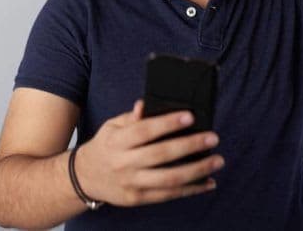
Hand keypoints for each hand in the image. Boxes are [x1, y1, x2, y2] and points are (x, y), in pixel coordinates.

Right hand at [74, 99, 223, 206]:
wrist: (86, 177)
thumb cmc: (106, 146)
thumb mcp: (112, 126)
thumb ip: (132, 117)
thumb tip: (145, 104)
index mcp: (118, 141)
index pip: (145, 130)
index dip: (168, 123)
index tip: (190, 116)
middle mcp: (124, 163)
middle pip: (161, 155)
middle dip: (190, 146)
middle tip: (212, 138)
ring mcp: (131, 183)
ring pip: (169, 179)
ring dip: (197, 170)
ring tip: (217, 160)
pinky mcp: (138, 198)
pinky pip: (169, 195)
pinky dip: (191, 189)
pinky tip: (208, 182)